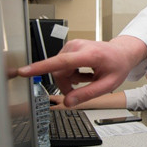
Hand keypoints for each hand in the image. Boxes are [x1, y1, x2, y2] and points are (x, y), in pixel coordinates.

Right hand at [18, 35, 146, 106]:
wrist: (121, 53)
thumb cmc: (117, 66)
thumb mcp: (108, 85)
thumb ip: (88, 94)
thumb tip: (69, 102)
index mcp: (90, 55)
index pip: (61, 62)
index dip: (41, 68)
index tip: (25, 71)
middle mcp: (78, 46)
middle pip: (59, 71)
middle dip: (66, 85)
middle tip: (82, 89)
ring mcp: (73, 44)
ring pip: (59, 70)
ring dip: (70, 78)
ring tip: (88, 76)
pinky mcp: (69, 46)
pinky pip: (62, 65)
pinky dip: (71, 72)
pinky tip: (84, 71)